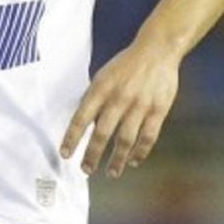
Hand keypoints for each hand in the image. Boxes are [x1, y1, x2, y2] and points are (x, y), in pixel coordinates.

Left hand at [60, 39, 179, 177]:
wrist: (156, 50)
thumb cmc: (126, 65)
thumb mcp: (104, 76)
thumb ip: (94, 98)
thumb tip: (85, 124)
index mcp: (101, 88)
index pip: (82, 117)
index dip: (72, 137)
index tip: (65, 154)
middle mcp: (119, 98)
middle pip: (102, 133)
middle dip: (92, 155)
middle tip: (86, 170)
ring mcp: (140, 105)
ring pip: (125, 139)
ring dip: (117, 159)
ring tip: (111, 173)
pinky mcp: (158, 110)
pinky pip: (148, 137)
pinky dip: (140, 152)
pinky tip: (134, 161)